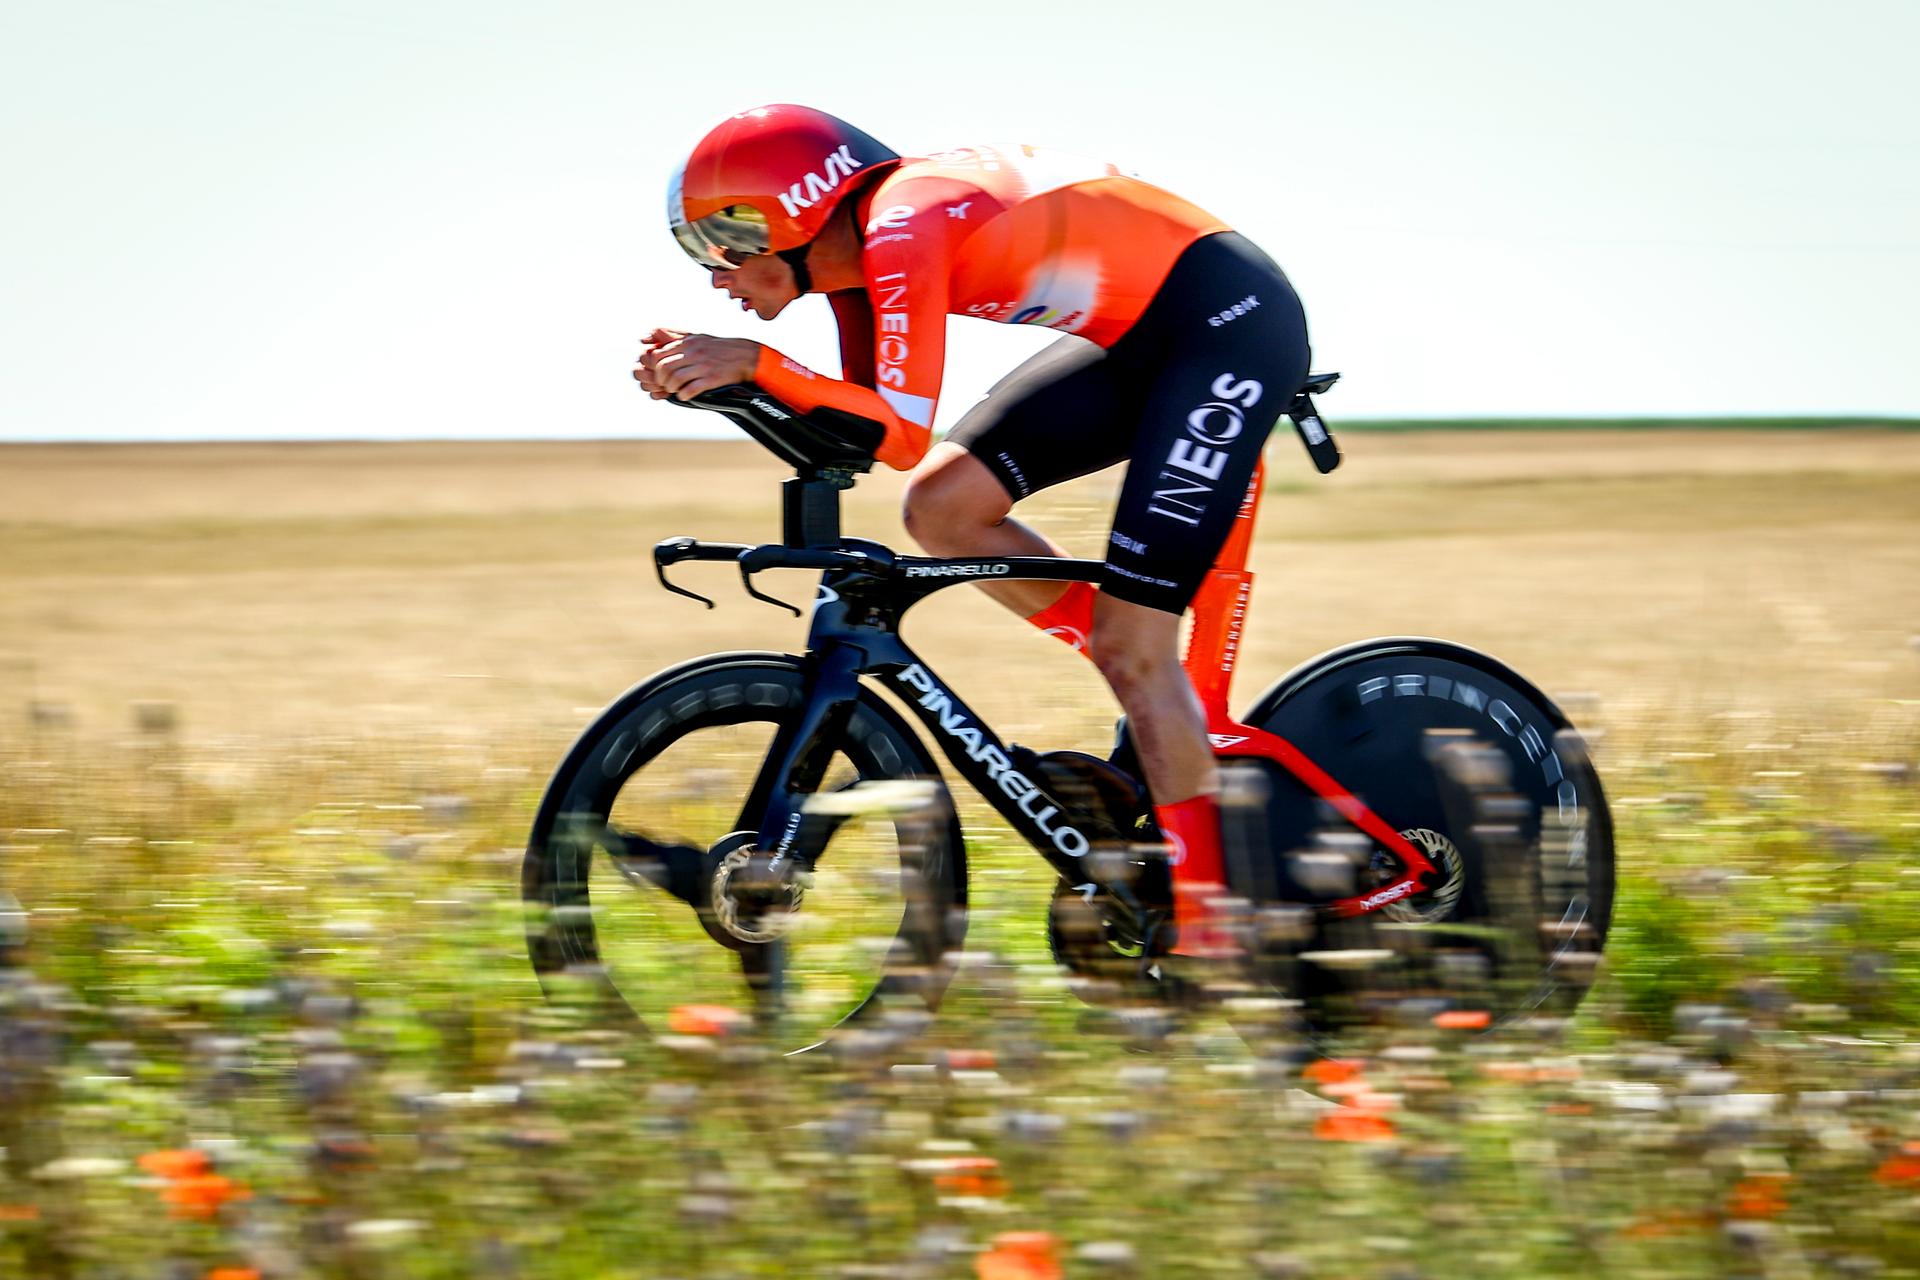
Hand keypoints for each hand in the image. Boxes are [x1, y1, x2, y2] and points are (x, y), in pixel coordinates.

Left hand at [633, 329, 760, 401]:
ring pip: (675, 379)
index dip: (654, 368)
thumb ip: (672, 337)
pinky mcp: (712, 379)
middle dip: (661, 380)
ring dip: (671, 388)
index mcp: (687, 342)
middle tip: (665, 385)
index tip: (659, 374)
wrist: (745, 356)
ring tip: (675, 390)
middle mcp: (693, 352)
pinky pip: (690, 389)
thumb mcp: (695, 337)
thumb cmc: (717, 348)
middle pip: (664, 368)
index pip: (658, 355)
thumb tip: (646, 337)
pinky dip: (684, 395)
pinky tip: (685, 395)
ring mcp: (703, 366)